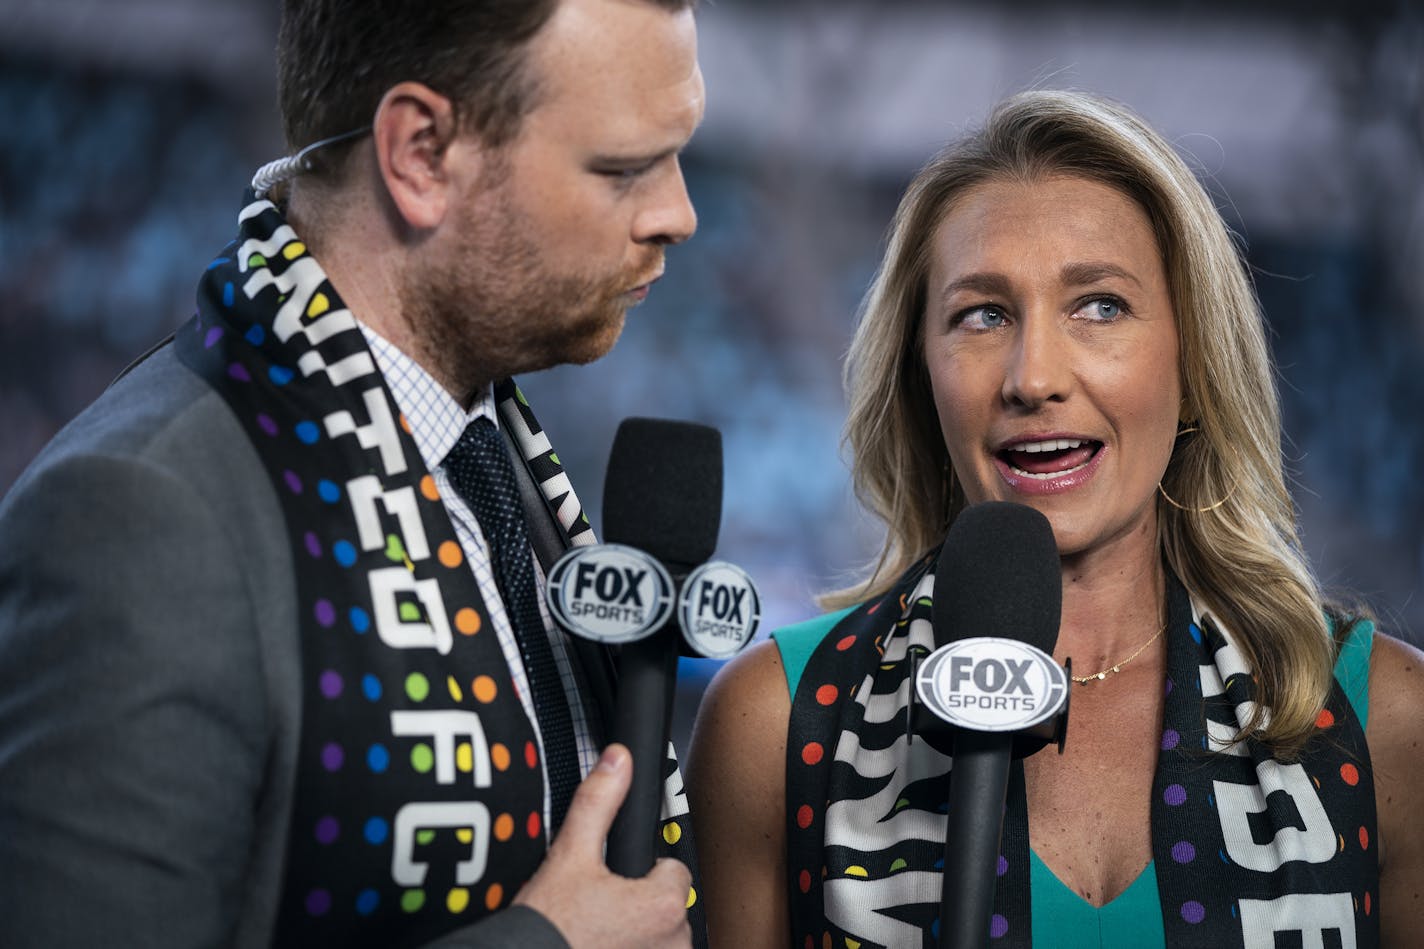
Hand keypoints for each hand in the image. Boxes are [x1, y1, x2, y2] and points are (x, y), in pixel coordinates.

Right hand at [513, 744, 692, 948]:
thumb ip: (598, 802)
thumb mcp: (570, 854)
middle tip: (599, 909)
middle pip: (667, 905)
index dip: (641, 872)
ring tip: (598, 933)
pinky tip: (602, 947)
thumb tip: (617, 760)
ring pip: (660, 938)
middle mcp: (674, 942)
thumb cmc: (549, 925)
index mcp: (664, 904)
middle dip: (639, 905)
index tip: (614, 881)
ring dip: (638, 935)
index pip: (673, 871)